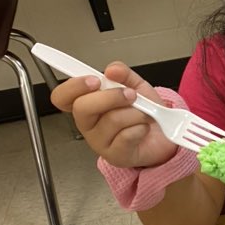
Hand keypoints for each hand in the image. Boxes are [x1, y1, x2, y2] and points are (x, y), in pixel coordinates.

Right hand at [50, 62, 177, 167]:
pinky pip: (126, 136)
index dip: (73, 86)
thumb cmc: (143, 112)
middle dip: (111, 97)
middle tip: (131, 95)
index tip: (94, 79)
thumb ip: (123, 75)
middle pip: (82, 107)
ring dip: (136, 113)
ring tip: (144, 114)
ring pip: (112, 120)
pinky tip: (143, 128)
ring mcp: (99, 142)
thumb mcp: (135, 86)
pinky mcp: (115, 155)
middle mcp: (88, 124)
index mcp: (86, 104)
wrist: (163, 135)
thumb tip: (112, 69)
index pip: (62, 96)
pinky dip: (141, 128)